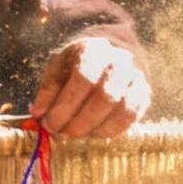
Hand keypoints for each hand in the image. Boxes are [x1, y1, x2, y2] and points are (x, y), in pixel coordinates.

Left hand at [30, 36, 149, 138]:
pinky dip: (109, 131)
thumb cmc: (75, 66)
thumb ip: (48, 89)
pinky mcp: (143, 96)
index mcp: (94, 49)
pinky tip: (92, 132)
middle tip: (60, 133)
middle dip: (78, 122)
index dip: (65, 105)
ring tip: (74, 133)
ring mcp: (136, 79)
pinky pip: (130, 119)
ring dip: (93, 128)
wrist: (105, 58)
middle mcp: (120, 61)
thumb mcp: (56, 69)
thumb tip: (39, 113)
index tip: (48, 123)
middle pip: (103, 97)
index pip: (83, 79)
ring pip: (120, 110)